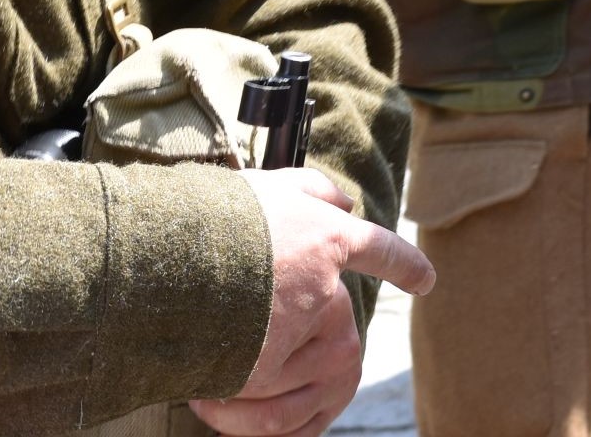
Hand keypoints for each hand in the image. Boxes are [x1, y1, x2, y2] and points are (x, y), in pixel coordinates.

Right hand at [192, 166, 434, 436]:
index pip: (377, 250)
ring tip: (219, 357)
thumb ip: (312, 192)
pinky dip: (238, 406)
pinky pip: (265, 400)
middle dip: (302, 341)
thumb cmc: (210, 216)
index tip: (425, 281)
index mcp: (326, 238)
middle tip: (255, 335)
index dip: (403, 265)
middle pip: (335, 331)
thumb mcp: (269, 185)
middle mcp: (322, 288)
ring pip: (301, 370)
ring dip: (264, 373)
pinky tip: (205, 391)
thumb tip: (346, 202)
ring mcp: (296, 331)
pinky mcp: (264, 370)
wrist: (165, 253)